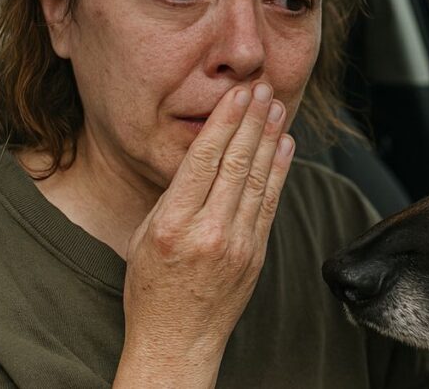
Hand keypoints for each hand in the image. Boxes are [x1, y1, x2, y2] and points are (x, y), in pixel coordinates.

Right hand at [113, 82, 294, 387]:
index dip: (225, 121)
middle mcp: (206, 232)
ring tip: (277, 107)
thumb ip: (173, 196)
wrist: (177, 340)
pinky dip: (279, 171)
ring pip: (258, 179)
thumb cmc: (151, 288)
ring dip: (270, 139)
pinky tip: (284, 146)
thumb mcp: (144, 235)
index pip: (203, 159)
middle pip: (235, 163)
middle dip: (252, 121)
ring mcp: (236, 245)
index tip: (237, 94)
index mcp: (171, 224)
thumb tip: (201, 154)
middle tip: (263, 89)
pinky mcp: (255, 255)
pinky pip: (270, 204)